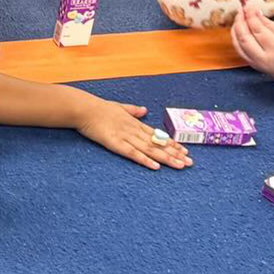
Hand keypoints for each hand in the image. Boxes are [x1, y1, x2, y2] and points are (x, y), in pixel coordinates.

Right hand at [74, 97, 191, 170]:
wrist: (84, 109)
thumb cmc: (99, 108)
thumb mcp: (119, 106)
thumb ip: (132, 110)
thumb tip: (144, 110)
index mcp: (134, 123)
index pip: (157, 135)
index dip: (171, 143)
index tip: (184, 150)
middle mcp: (134, 130)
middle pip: (157, 144)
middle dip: (174, 153)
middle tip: (190, 162)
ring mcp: (125, 136)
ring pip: (149, 149)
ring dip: (166, 158)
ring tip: (180, 165)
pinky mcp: (115, 143)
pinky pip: (132, 153)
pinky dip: (144, 160)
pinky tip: (155, 166)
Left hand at [230, 6, 273, 87]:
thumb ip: (268, 23)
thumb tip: (255, 12)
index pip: (258, 30)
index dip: (251, 16)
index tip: (248, 7)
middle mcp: (264, 58)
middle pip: (244, 38)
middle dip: (240, 21)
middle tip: (241, 10)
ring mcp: (256, 63)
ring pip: (238, 45)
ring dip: (236, 29)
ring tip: (239, 17)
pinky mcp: (252, 65)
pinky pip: (239, 50)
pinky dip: (236, 38)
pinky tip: (239, 29)